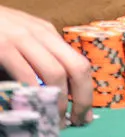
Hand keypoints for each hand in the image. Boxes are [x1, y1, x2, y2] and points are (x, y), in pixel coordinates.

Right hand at [0, 6, 91, 125]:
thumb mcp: (22, 39)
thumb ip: (37, 58)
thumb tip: (54, 90)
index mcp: (48, 33)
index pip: (79, 62)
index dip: (86, 90)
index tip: (85, 112)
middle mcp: (41, 34)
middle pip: (76, 67)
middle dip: (81, 98)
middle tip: (77, 119)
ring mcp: (23, 40)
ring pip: (55, 73)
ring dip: (58, 100)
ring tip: (55, 119)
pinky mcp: (4, 48)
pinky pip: (26, 76)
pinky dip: (32, 95)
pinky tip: (32, 107)